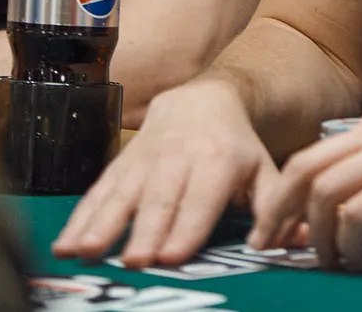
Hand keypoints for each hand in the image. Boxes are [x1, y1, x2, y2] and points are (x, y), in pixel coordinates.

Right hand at [52, 80, 275, 267]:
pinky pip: (97, 193)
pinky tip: (64, 244)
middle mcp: (177, 160)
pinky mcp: (119, 166)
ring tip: (85, 252)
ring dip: (101, 225)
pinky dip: (79, 219)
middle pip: (158, 200)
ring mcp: (143, 162)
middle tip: (133, 262)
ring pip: (121, 195)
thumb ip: (276, 207)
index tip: (172, 256)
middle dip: (144, 232)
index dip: (186, 228)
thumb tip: (297, 239)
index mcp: (217, 162)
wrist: (201, 99)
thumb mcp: (263, 169)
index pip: (200, 199)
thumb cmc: (235, 147)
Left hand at [246, 109, 361, 270]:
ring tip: (329, 263)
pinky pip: (358, 214)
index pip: (309, 158)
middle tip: (271, 250)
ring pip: (324, 193)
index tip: (274, 233)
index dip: (282, 198)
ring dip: (317, 236)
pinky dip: (350, 242)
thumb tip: (347, 223)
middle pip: (302, 170)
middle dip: (278, 214)